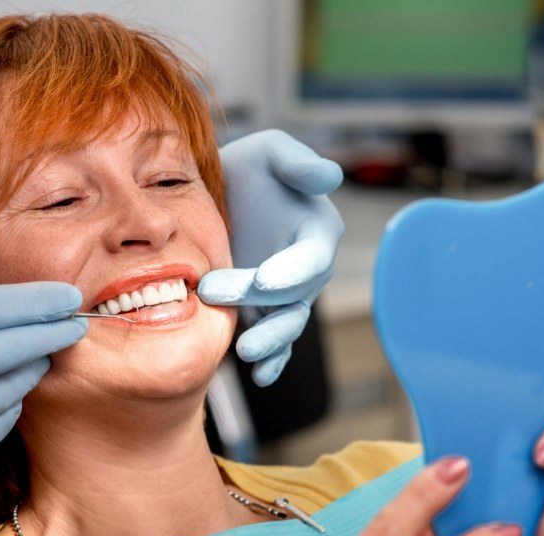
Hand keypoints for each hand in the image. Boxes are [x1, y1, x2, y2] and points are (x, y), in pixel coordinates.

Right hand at [0, 282, 85, 518]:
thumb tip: (3, 310)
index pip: (0, 305)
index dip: (42, 301)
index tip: (69, 297)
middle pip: (21, 343)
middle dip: (56, 332)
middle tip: (75, 326)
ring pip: (17, 385)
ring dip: (30, 369)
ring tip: (34, 359)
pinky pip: (0, 422)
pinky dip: (4, 407)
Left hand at [198, 129, 343, 385]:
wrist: (215, 198)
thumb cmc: (247, 170)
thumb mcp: (269, 152)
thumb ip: (297, 163)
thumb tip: (330, 177)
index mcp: (316, 232)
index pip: (311, 258)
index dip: (292, 271)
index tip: (264, 280)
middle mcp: (306, 270)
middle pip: (293, 296)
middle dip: (260, 302)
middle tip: (213, 293)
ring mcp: (285, 297)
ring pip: (287, 325)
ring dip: (270, 342)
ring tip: (246, 353)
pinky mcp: (264, 314)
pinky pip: (275, 342)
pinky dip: (272, 362)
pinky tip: (260, 376)